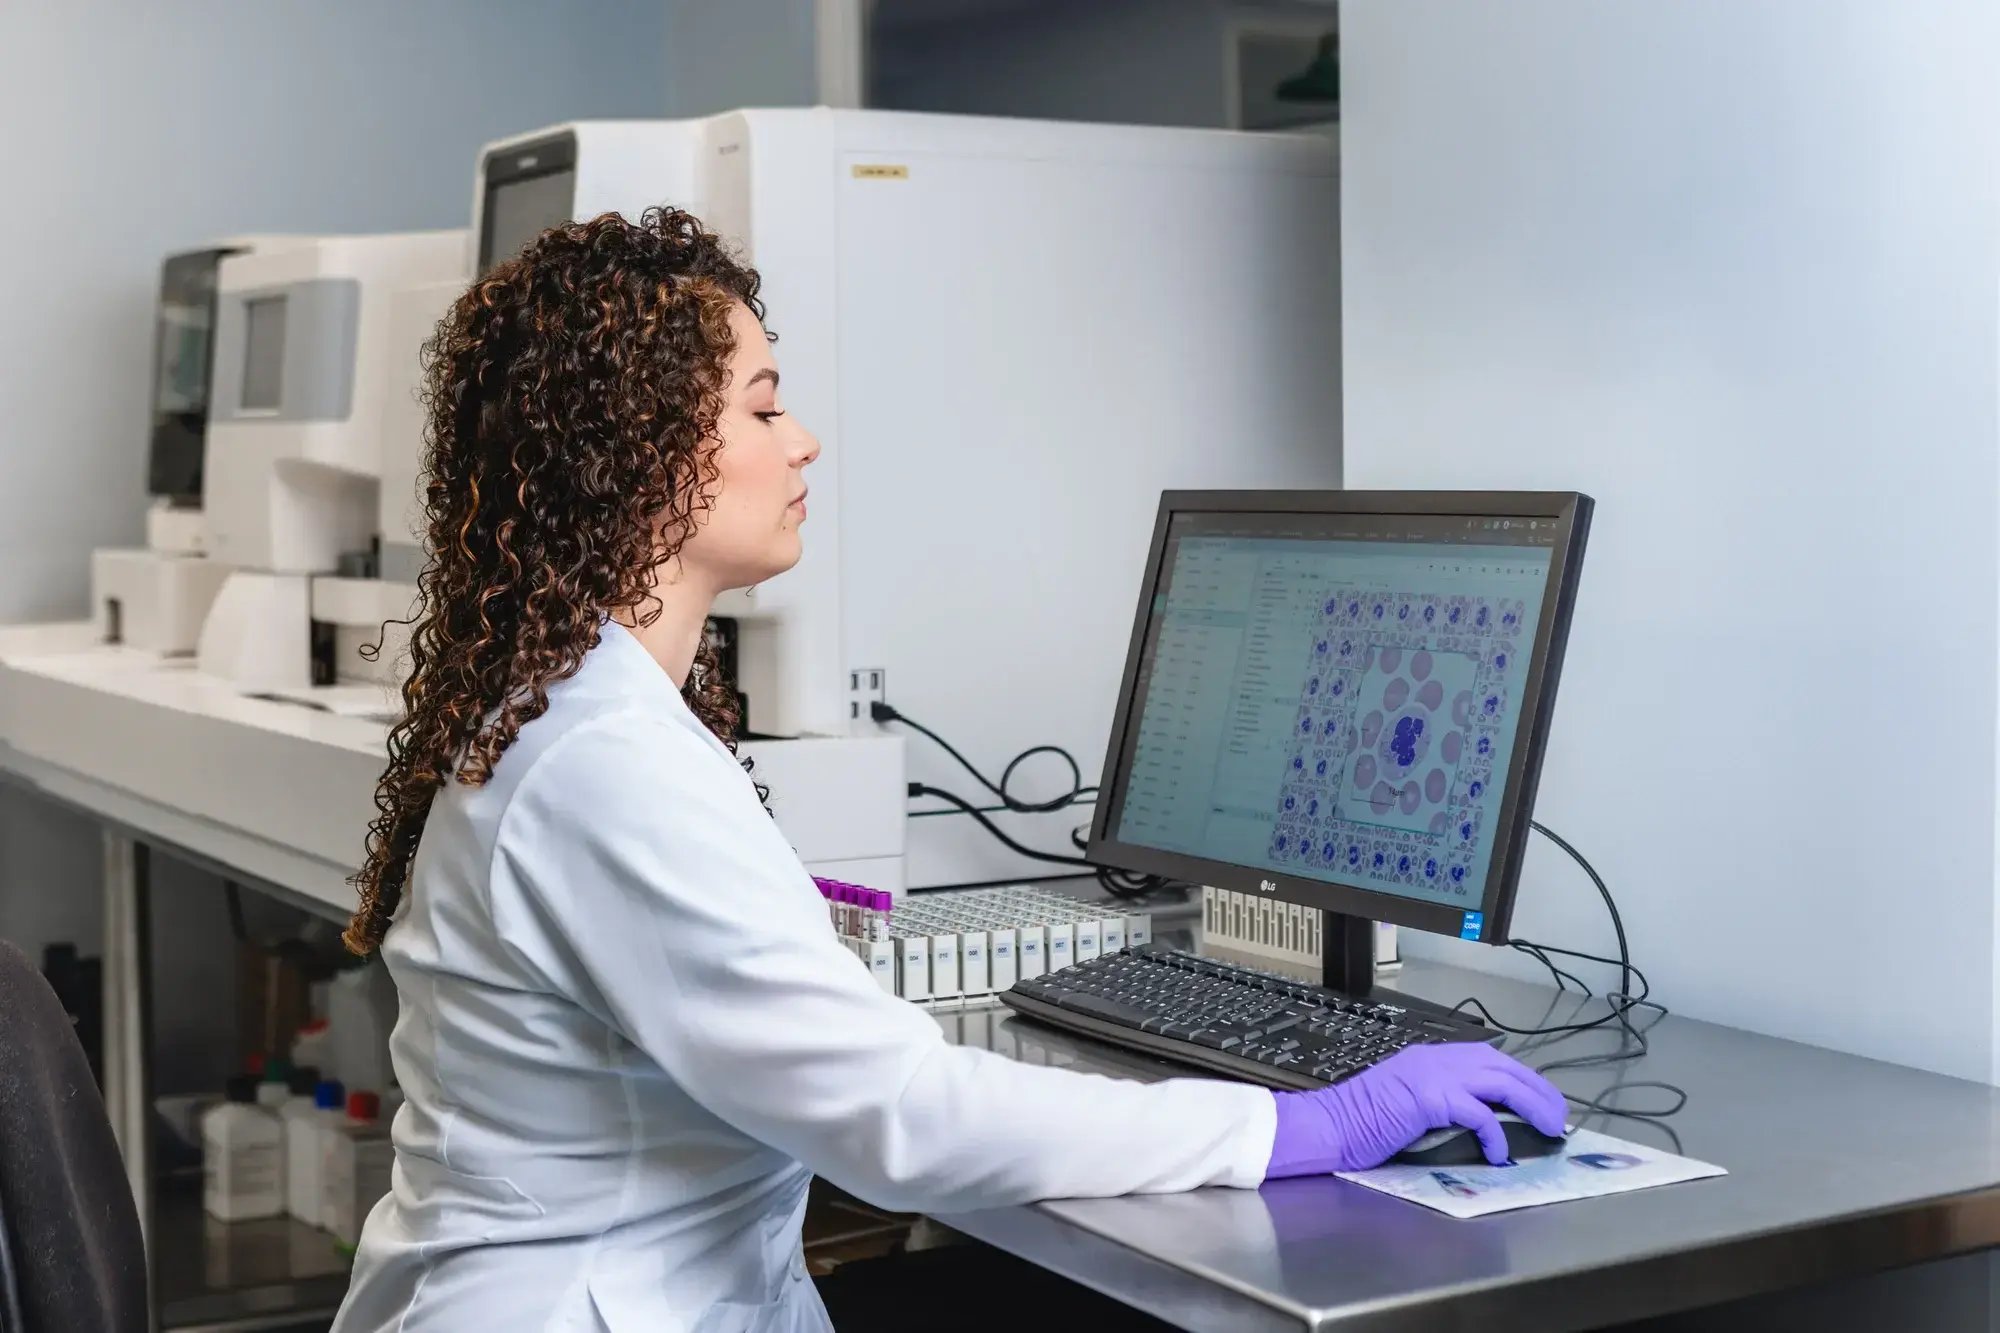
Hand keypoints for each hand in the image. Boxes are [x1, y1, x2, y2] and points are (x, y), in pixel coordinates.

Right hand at [1264, 1042, 1567, 1176]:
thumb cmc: (1360, 1123)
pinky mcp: (1428, 1098)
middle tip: (1558, 1114)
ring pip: (1499, 1080)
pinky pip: (1477, 1112)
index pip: (1487, 1059)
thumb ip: (1440, 1103)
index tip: (1541, 1099)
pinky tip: (1499, 1153)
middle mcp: (1434, 1059)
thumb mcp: (1408, 1105)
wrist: (1328, 1124)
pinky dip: (1495, 1133)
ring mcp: (1431, 1075)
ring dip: (1530, 1103)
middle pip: (1502, 1065)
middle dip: (1537, 1088)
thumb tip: (1480, 1122)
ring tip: (1548, 1127)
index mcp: (1429, 1059)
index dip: (1520, 1078)